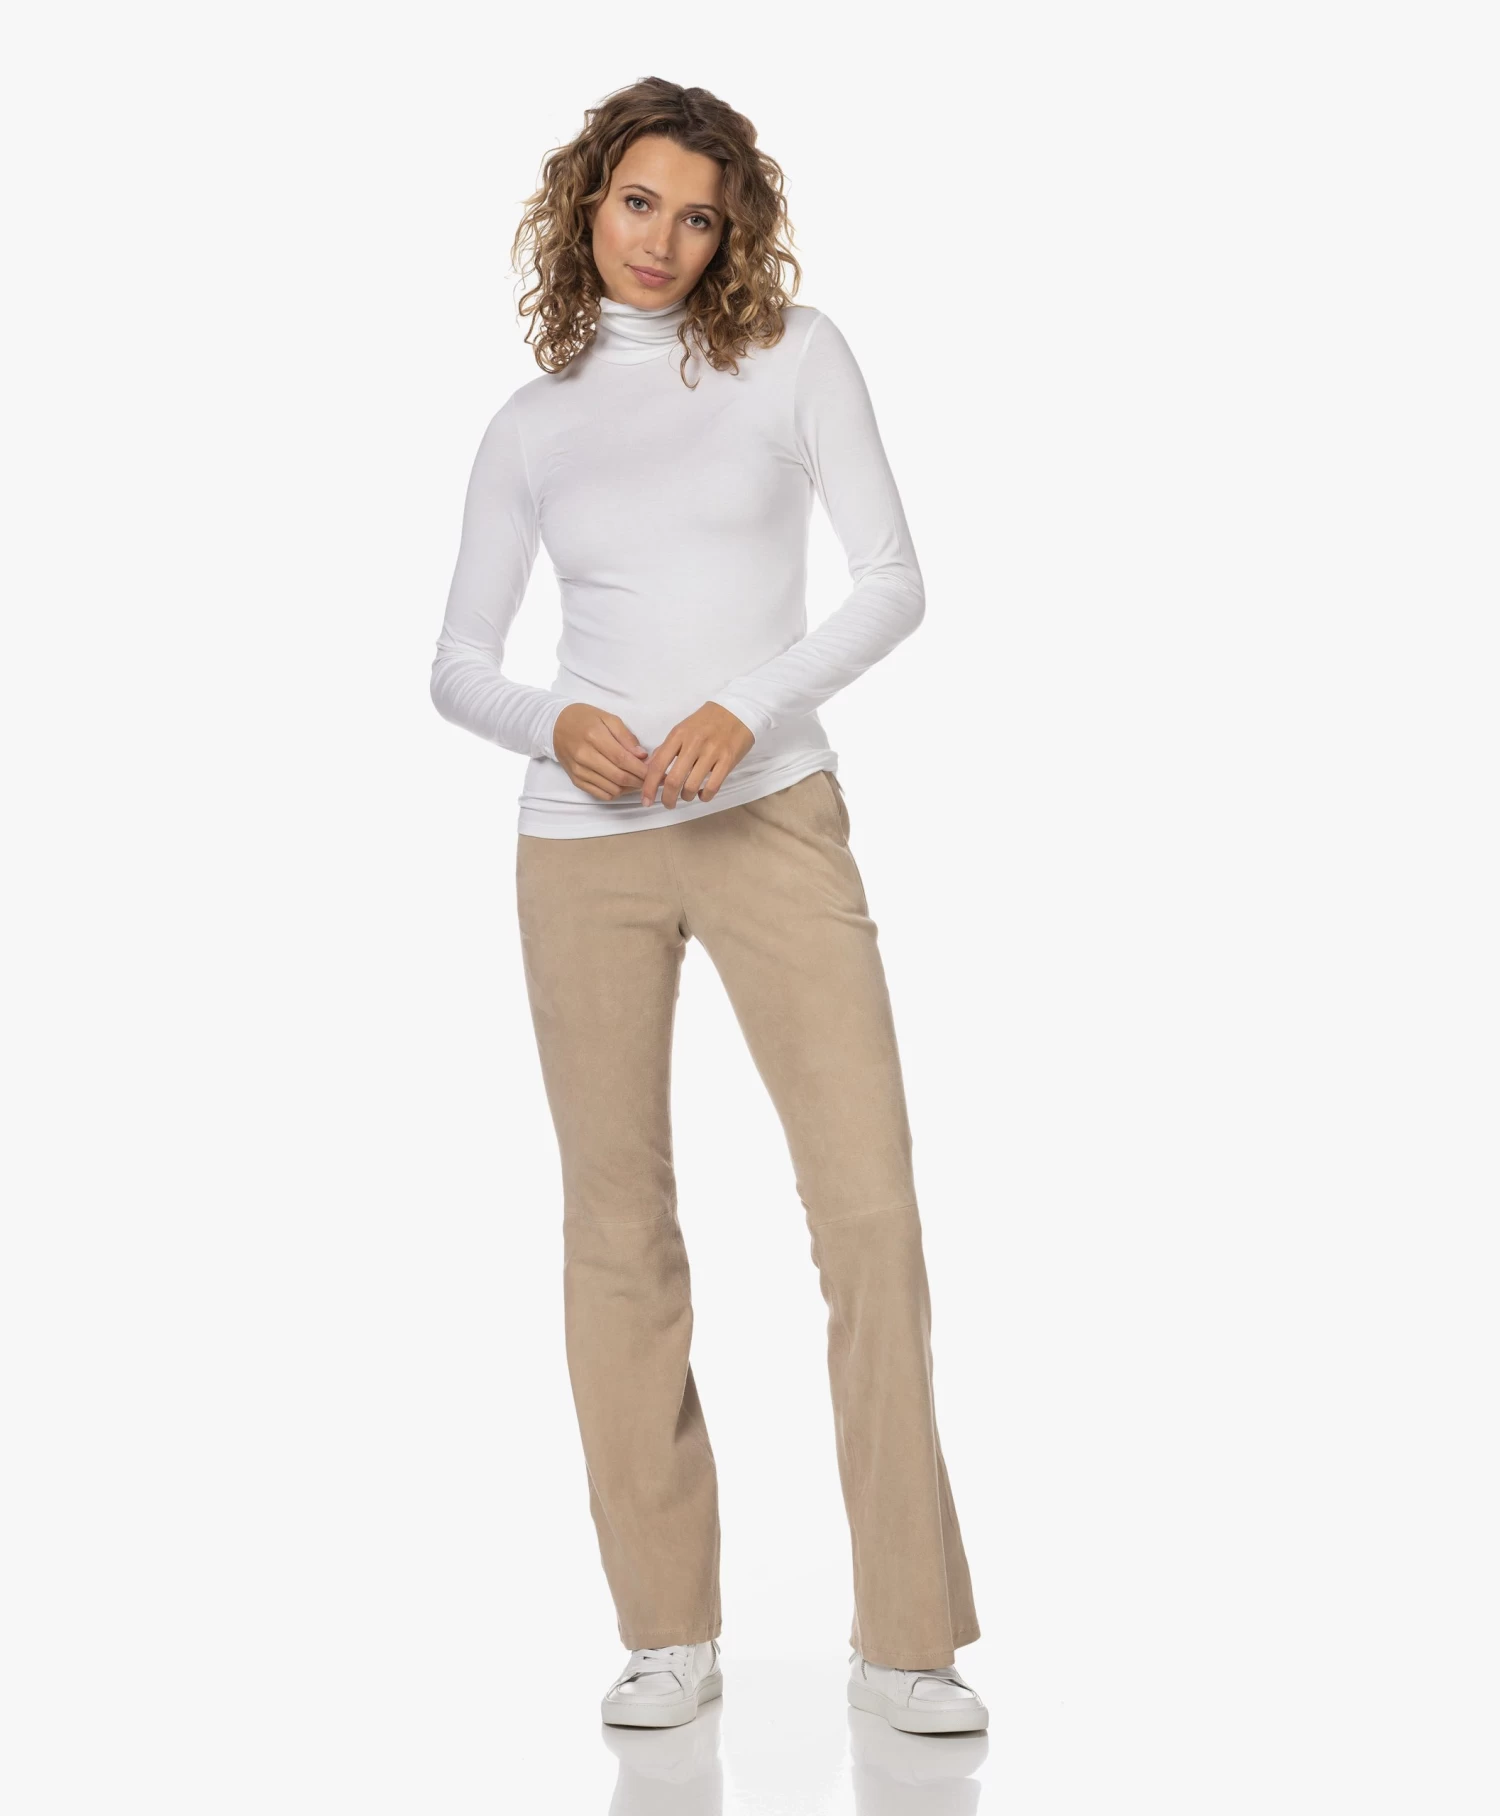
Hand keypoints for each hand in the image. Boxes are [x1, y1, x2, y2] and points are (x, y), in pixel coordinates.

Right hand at [552, 703, 650, 800]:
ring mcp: (579, 770)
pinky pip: (601, 794)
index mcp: (594, 736)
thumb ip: (626, 736)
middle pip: (618, 776)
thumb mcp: (608, 718)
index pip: (623, 759)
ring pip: (611, 789)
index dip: (641, 769)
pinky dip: (616, 793)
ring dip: (629, 789)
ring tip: (637, 780)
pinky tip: (622, 785)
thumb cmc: (585, 719)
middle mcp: (584, 756)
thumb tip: (642, 755)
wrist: (556, 725)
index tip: (655, 772)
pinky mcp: (576, 780)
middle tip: (651, 779)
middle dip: (639, 781)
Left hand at [638, 703, 755, 807]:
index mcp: (678, 735)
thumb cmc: (707, 721)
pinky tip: (702, 794)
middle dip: (667, 798)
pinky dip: (704, 796)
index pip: (658, 765)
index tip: (646, 800)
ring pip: (691, 786)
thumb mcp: (683, 728)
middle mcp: (693, 743)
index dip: (649, 786)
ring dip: (686, 797)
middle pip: (673, 780)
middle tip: (667, 804)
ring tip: (686, 796)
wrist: (738, 710)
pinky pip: (713, 786)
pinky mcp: (728, 760)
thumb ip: (666, 748)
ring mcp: (712, 752)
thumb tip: (649, 768)